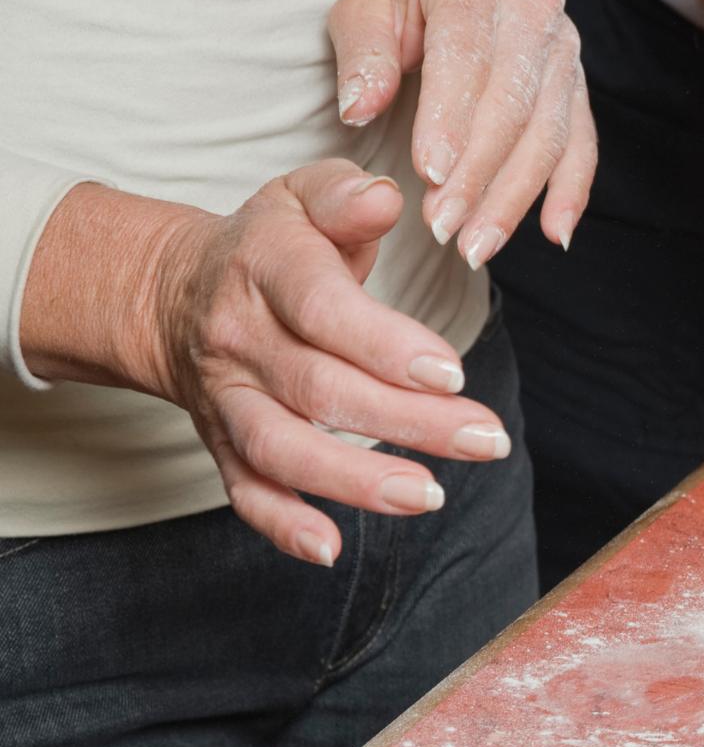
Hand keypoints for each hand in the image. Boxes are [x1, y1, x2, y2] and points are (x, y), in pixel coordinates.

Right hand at [122, 161, 511, 565]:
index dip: (385, 345)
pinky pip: (244, 490)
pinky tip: (329, 549)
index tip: (451, 374)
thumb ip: (347, 197)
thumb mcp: (303, 198)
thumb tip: (385, 199)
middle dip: (407, 421)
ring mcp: (228, 398)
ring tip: (428, 496)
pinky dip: (281, 524)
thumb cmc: (272, 244)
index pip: (323, 310)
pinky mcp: (222, 443)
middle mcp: (241, 338)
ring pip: (281, 447)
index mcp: (266, 270)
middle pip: (320, 388)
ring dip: (353, 480)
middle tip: (484, 439)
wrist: (176, 291)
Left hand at [328, 0, 596, 265]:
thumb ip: (364, 55)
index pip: (467, 59)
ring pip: (548, 134)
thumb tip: (359, 110)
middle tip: (444, 228)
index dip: (451, 122)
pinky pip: (582, 145)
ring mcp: (563, 49)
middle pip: (512, 106)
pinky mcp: (578, 84)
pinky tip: (555, 234)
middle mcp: (531, 11)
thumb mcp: (370, 6)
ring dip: (513, 198)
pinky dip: (571, 193)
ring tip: (477, 246)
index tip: (429, 176)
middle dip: (478, 176)